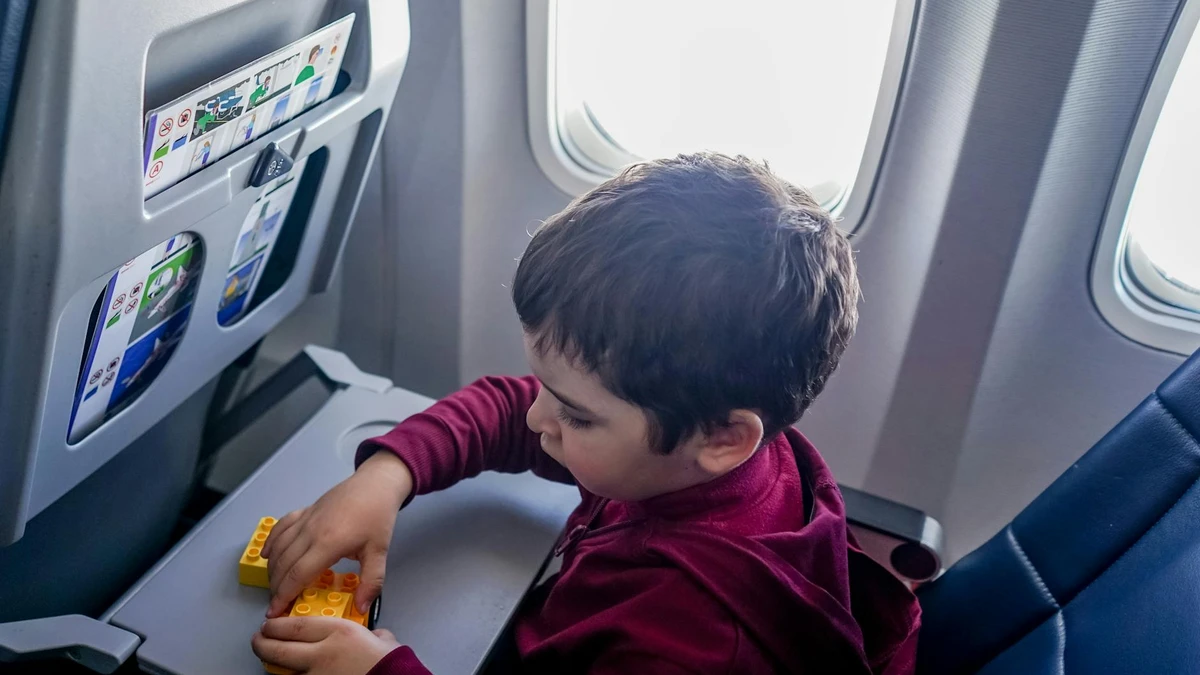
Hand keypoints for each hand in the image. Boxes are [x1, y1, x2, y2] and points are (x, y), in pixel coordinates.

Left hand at [252, 617, 399, 674]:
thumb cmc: (393, 665)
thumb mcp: (384, 641)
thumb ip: (373, 634)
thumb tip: (374, 635)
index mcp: (339, 632)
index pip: (295, 625)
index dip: (276, 624)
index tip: (270, 623)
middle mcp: (323, 653)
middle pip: (280, 647)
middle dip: (263, 643)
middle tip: (258, 639)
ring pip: (284, 669)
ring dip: (273, 663)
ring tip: (269, 658)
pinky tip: (290, 674)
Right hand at [262, 452, 413, 616]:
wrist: (376, 484)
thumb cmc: (378, 517)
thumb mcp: (380, 552)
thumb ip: (372, 582)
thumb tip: (361, 609)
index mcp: (328, 544)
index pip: (297, 575)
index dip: (283, 596)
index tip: (274, 612)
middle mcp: (310, 531)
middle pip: (283, 564)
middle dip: (275, 587)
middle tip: (275, 604)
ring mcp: (305, 519)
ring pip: (279, 547)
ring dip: (272, 568)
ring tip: (274, 586)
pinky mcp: (304, 510)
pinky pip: (280, 527)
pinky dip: (271, 542)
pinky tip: (267, 555)